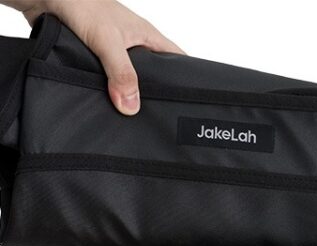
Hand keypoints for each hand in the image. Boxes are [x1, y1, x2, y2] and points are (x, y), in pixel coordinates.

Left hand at [6, 0, 184, 114]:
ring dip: (130, 95)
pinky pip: (111, 82)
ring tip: (136, 118)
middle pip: (155, 76)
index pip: (178, 59)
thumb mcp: (108, 42)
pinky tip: (111, 107)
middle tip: (160, 118)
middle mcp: (136, 46)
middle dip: (157, 95)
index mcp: (148, 38)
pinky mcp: (99, 60)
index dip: (187, 78)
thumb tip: (132, 106)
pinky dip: (112, 93)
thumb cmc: (82, 4)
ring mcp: (118, 54)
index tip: (190, 101)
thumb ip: (122, 73)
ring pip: (131, 81)